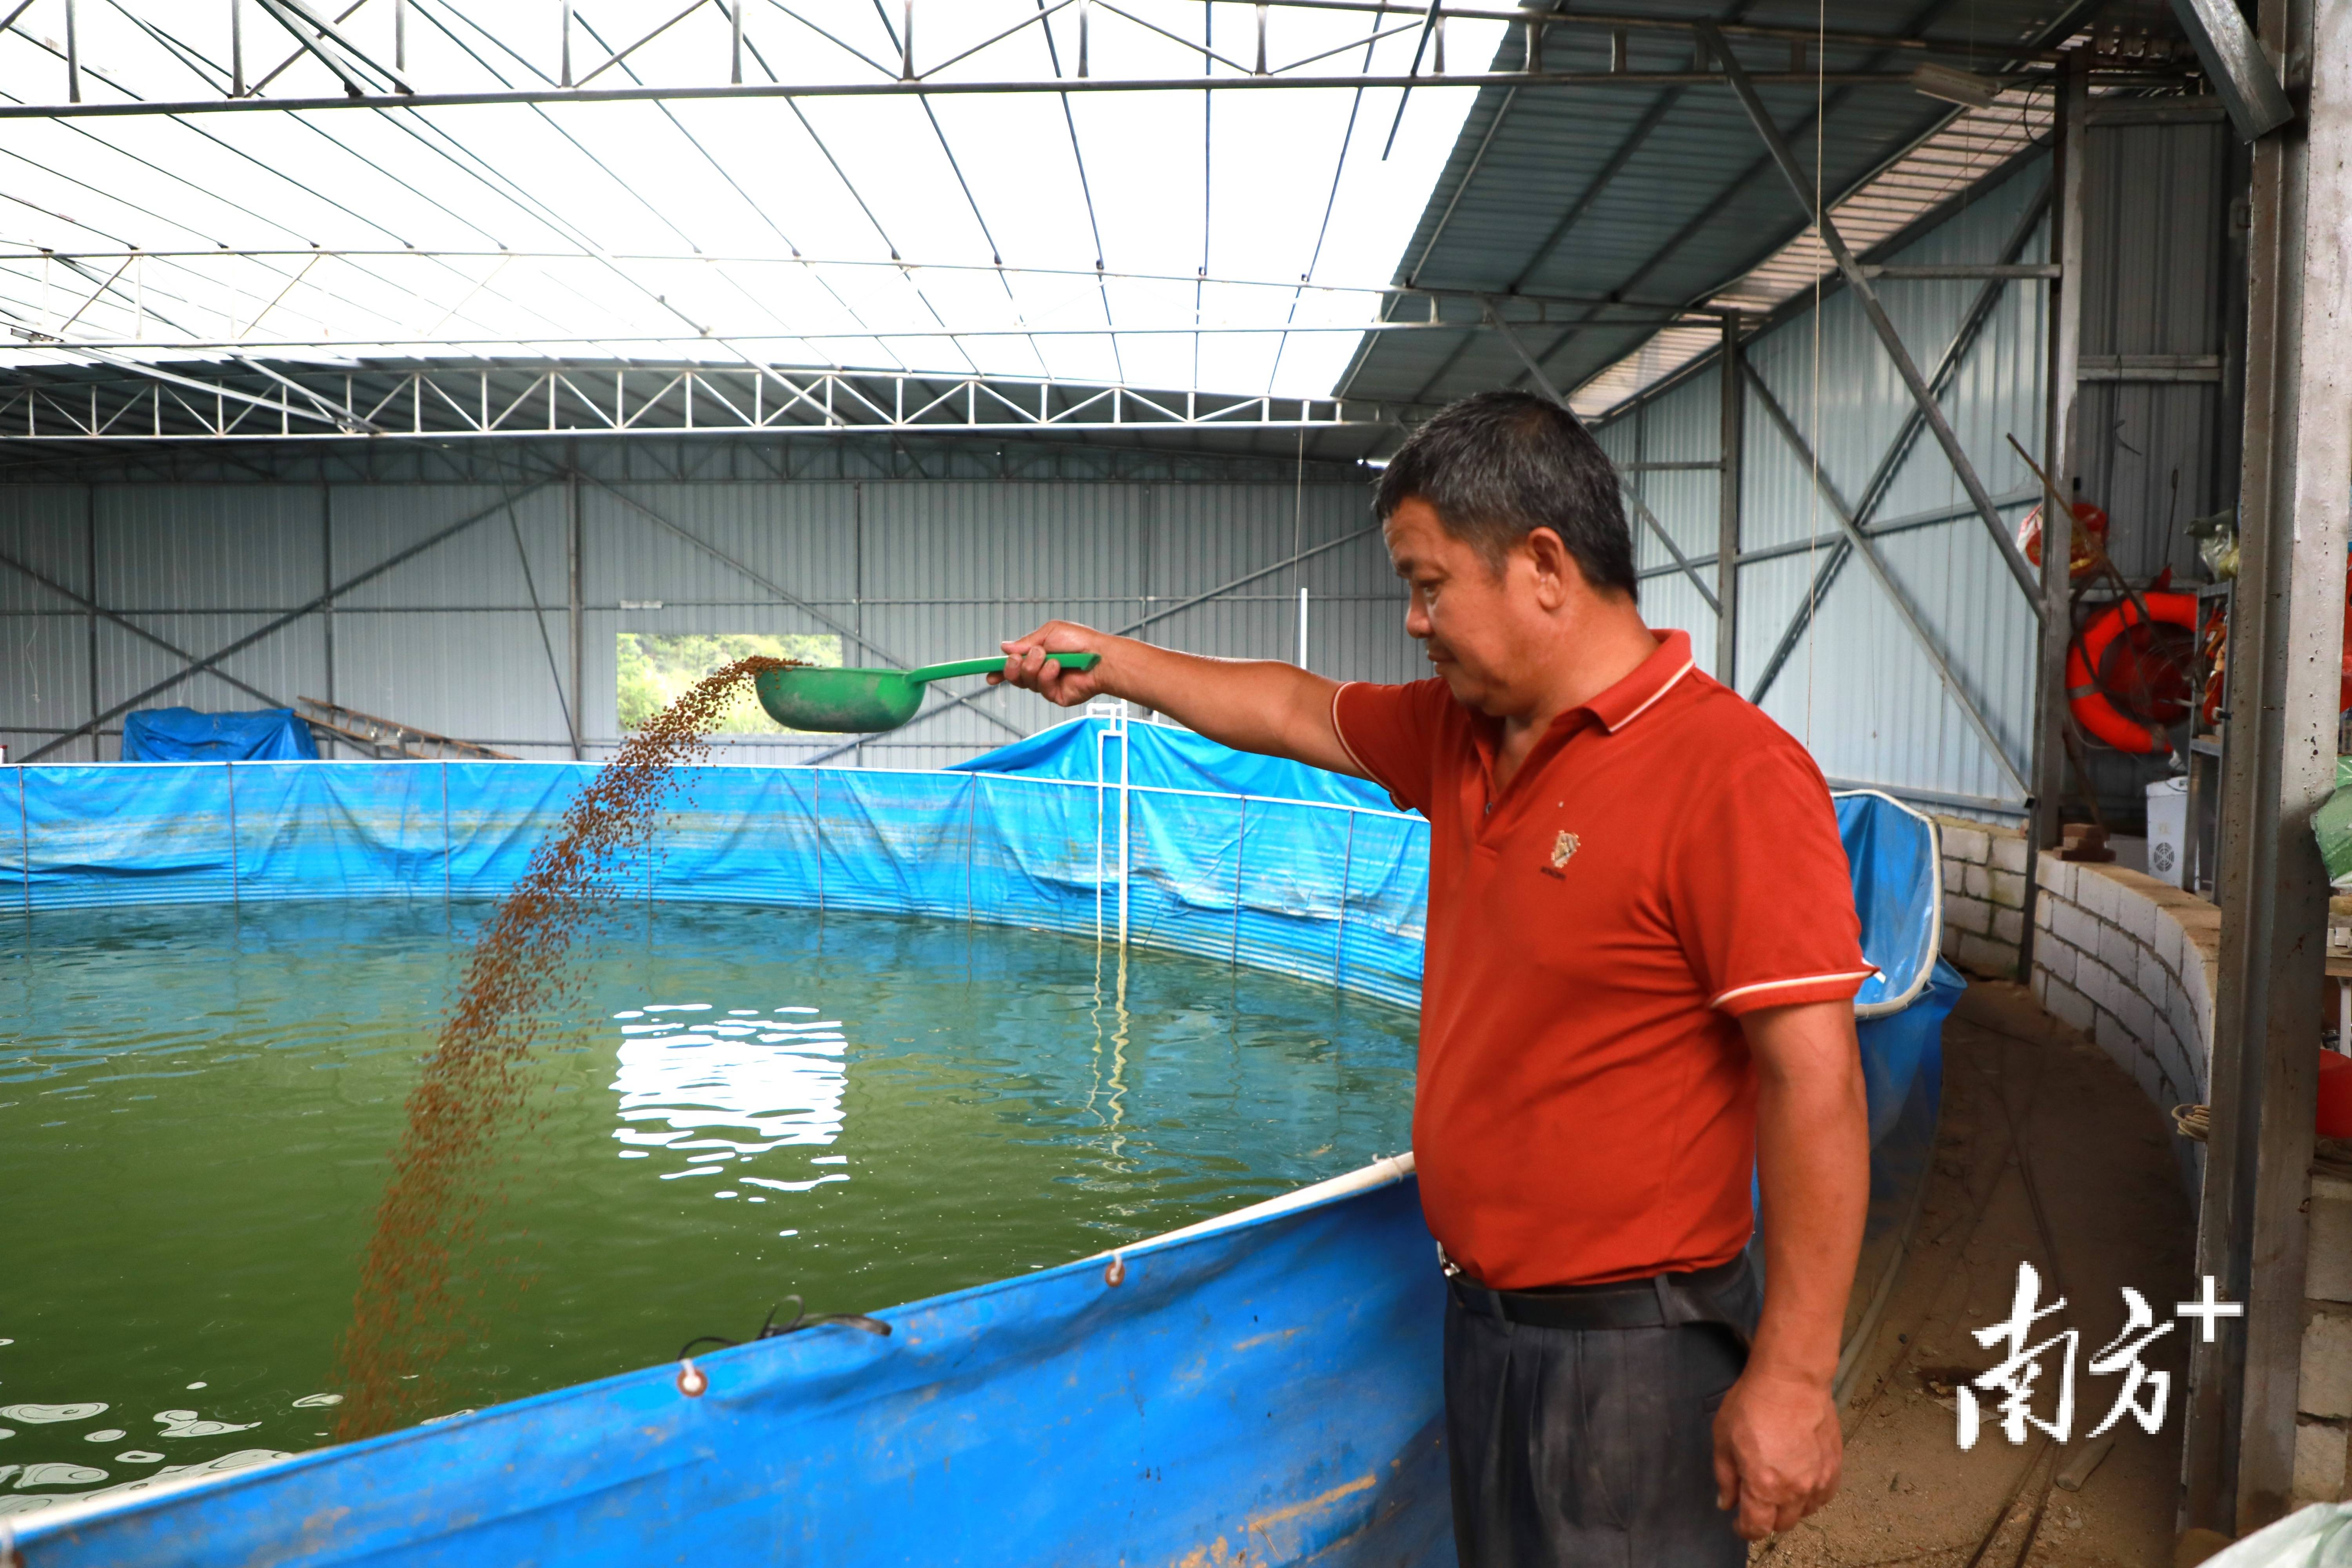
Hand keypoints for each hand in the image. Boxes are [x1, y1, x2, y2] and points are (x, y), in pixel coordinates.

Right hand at [991, 621, 1111, 708]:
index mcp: (1037, 655)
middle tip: (1020, 658)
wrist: (1100, 656)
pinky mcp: (1056, 696)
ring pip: (1025, 682)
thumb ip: (1025, 642)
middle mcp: (1040, 671)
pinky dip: (1046, 675)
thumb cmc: (1079, 641)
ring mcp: (1048, 685)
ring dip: (1033, 667)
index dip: (999, 670)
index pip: (1014, 665)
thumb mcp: (1049, 633)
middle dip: (1012, 667)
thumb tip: (1004, 647)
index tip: (988, 675)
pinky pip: (1041, 688)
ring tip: (1048, 657)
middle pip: (1013, 676)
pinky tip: (1058, 667)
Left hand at [1711, 1363, 1841, 1540]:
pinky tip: (1800, 1483)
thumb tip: (1727, 1503)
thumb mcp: (1723, 1439)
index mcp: (1764, 1487)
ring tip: (1778, 1491)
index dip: (1744, 1530)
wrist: (1792, 1380)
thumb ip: (1725, 1477)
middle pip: (1781, 1524)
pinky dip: (1811, 1497)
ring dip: (1789, 1509)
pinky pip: (1823, 1497)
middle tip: (1756, 1503)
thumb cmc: (1753, 1404)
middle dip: (1766, 1519)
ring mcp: (1818, 1480)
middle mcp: (1795, 1490)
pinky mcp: (1834, 1467)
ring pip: (1804, 1513)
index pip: (1757, 1527)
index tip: (1738, 1524)